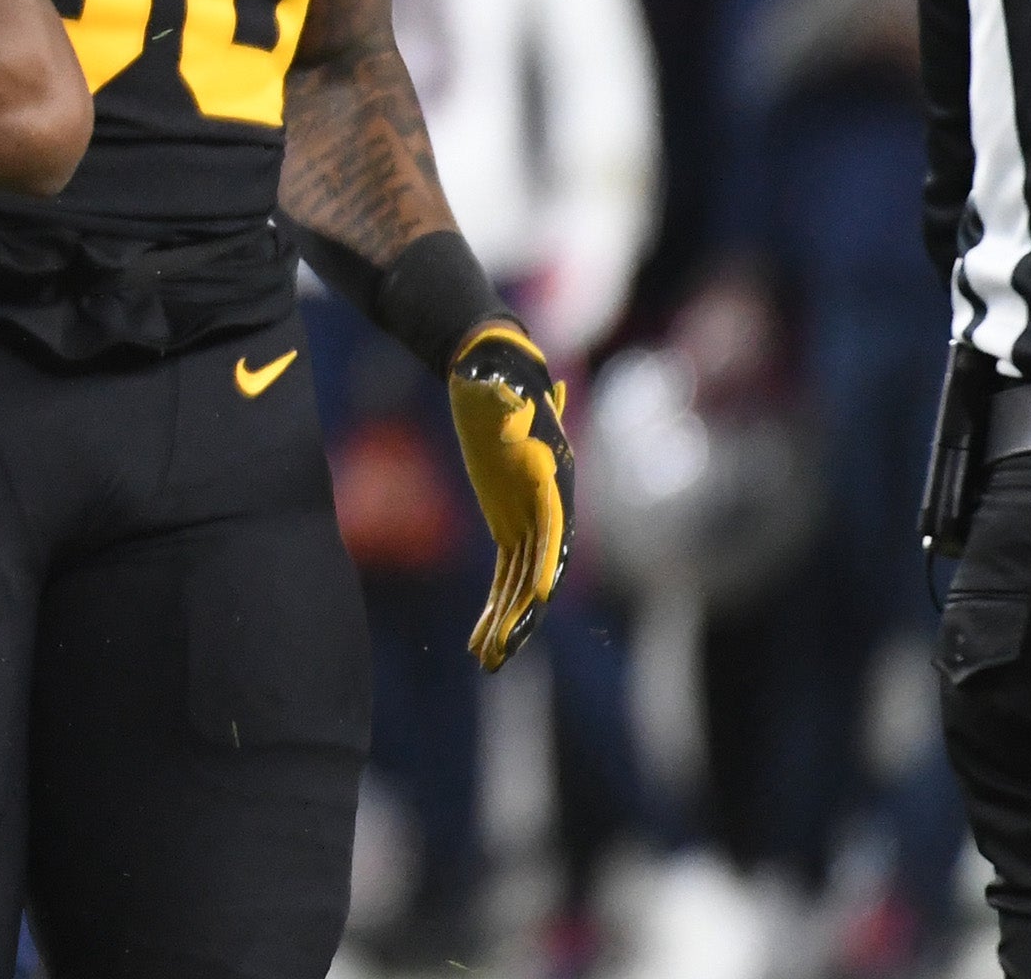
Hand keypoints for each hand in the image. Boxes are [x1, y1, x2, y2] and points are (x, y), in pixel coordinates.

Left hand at [448, 320, 574, 669]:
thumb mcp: (494, 385)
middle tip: (499, 651)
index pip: (553, 533)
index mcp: (550, 480)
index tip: (533, 599)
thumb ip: (504, 395)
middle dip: (521, 613)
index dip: (545, 567)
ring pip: (521, 582)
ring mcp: (530, 518)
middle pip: (539, 570)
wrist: (491, 370)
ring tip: (485, 659)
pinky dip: (494, 606)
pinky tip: (478, 638)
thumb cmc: (492, 376)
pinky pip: (506, 574)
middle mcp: (548, 507)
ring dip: (505, 622)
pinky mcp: (510, 523)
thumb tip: (508, 393)